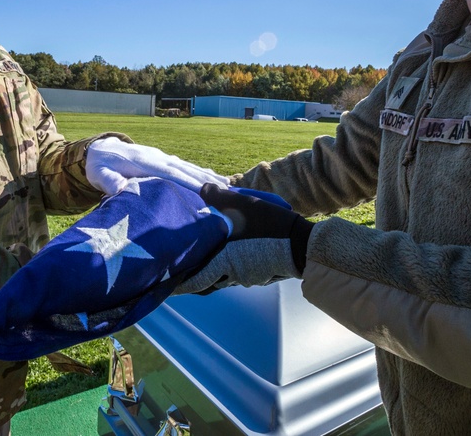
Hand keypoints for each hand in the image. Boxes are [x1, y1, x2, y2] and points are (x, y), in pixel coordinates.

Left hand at [85, 137, 228, 195]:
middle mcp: (158, 157)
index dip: (188, 182)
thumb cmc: (101, 167)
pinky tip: (212, 177)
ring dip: (207, 176)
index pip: (171, 174)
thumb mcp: (101, 175)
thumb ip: (110, 182)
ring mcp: (162, 157)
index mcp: (146, 163)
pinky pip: (184, 166)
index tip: (206, 191)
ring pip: (188, 167)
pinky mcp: (163, 160)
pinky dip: (199, 172)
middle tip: (227, 191)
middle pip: (186, 170)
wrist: (101, 150)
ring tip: (227, 185)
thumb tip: (121, 190)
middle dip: (206, 180)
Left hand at [174, 184, 313, 293]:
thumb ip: (218, 197)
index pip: (194, 280)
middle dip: (193, 277)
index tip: (167, 281)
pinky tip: (231, 252)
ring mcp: (248, 277)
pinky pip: (237, 273)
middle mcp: (233, 275)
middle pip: (206, 281)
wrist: (303, 244)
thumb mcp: (242, 204)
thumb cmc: (270, 225)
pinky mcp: (260, 275)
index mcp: (223, 262)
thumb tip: (201, 190)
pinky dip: (228, 267)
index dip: (179, 281)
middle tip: (180, 269)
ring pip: (222, 277)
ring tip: (203, 258)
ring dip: (211, 271)